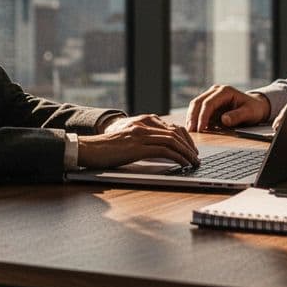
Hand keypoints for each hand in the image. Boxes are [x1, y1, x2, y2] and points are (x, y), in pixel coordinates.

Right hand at [77, 114, 198, 168]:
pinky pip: (164, 150)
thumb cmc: (107, 149)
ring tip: (193, 162)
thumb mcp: (128, 141)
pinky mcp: (138, 146)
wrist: (90, 148)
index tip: (191, 149)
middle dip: (189, 146)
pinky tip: (182, 164)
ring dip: (186, 152)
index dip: (184, 138)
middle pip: (175, 133)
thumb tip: (160, 152)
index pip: (171, 128)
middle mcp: (144, 125)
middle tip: (196, 157)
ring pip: (172, 141)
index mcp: (143, 122)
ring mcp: (141, 134)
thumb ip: (143, 141)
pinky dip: (177, 157)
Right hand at [186, 85, 269, 131]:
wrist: (256, 106)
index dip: (203, 116)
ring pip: (195, 106)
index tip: (200, 129)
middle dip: (192, 117)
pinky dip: (195, 119)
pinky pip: (198, 111)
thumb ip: (238, 116)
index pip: (208, 103)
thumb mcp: (250, 113)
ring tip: (190, 132)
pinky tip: (194, 129)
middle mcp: (215, 91)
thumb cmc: (253, 108)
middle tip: (190, 132)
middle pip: (198, 102)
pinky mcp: (209, 104)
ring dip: (191, 119)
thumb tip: (224, 120)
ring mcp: (211, 96)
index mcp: (225, 91)